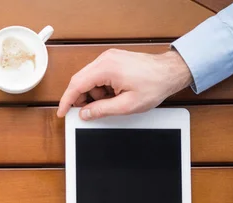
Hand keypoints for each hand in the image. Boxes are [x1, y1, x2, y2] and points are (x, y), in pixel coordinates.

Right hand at [57, 49, 192, 119]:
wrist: (170, 72)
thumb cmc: (154, 85)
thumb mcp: (126, 105)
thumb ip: (101, 110)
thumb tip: (85, 114)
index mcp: (106, 68)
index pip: (76, 85)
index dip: (66, 101)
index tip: (62, 112)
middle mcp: (105, 59)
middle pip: (80, 81)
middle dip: (80, 99)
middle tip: (87, 112)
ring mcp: (109, 58)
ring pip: (88, 79)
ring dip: (93, 94)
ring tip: (110, 102)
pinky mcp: (113, 60)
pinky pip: (98, 75)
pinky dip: (100, 88)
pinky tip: (112, 95)